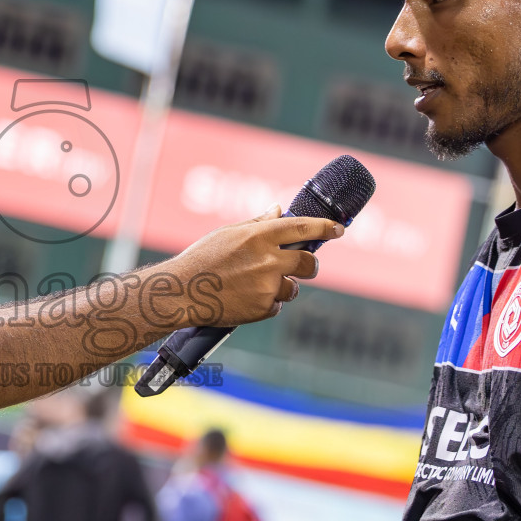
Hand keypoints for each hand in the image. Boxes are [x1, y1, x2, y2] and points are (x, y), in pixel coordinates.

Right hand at [169, 205, 342, 326]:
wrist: (182, 292)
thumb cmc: (201, 259)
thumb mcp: (228, 233)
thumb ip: (257, 224)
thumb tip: (278, 211)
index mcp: (260, 236)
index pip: (302, 228)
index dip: (325, 227)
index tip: (338, 229)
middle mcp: (268, 260)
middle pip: (308, 264)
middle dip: (309, 266)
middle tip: (301, 267)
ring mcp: (267, 286)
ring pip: (291, 288)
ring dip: (280, 287)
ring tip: (252, 286)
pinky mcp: (262, 308)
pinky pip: (276, 306)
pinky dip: (265, 304)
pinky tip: (244, 299)